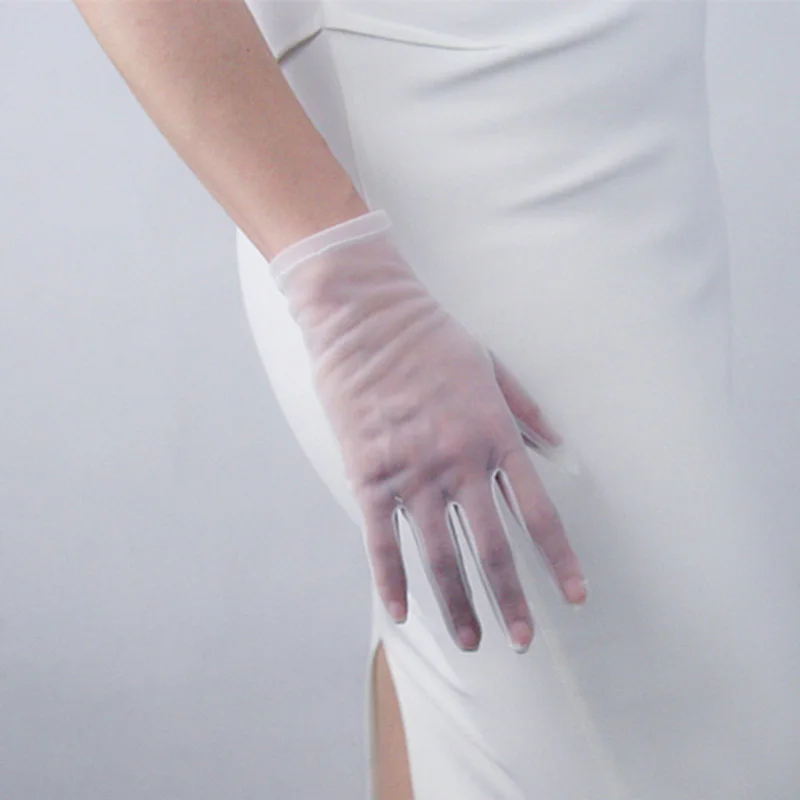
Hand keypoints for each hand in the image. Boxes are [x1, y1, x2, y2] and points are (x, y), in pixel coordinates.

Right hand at [270, 210, 586, 652]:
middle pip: (491, 548)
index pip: (537, 513)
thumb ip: (527, 412)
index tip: (575, 596)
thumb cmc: (431, 338)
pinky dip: (391, 580)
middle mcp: (458, 463)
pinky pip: (380, 540)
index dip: (558, 560)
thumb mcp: (493, 367)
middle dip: (511, 599)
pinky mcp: (369, 474)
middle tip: (523, 640)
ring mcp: (411, 472)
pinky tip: (402, 612)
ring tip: (472, 640)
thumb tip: (558, 446)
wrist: (367, 317)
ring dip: (457, 604)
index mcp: (495, 437)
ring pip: (439, 555)